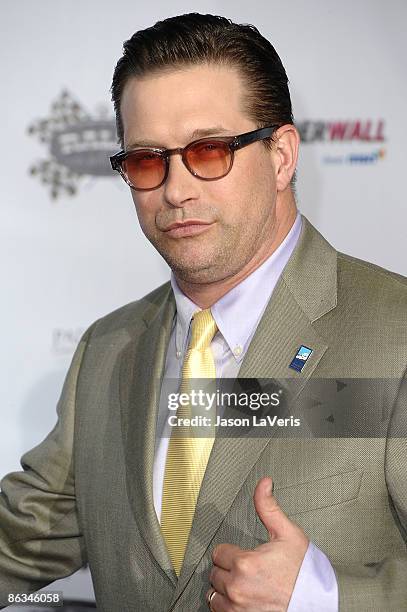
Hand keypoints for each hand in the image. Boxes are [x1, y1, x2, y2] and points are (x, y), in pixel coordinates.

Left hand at [206, 477, 308, 611]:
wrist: (318, 603)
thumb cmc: (304, 571)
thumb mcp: (288, 534)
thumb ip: (269, 507)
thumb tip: (263, 483)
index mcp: (245, 563)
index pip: (218, 552)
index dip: (232, 552)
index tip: (245, 555)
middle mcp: (237, 587)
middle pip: (215, 573)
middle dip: (229, 569)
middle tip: (249, 570)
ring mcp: (238, 608)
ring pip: (215, 594)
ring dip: (226, 589)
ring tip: (245, 585)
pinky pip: (220, 611)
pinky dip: (228, 606)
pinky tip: (244, 599)